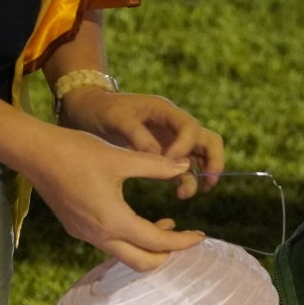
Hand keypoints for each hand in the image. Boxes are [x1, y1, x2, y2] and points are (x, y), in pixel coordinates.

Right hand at [23, 121, 204, 270]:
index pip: (157, 242)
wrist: (34, 152)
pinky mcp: (76, 227)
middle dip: (167, 254)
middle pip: (142, 263)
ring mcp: (85, 234)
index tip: (201, 235)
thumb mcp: (121, 157)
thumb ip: (156, 166)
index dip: (183, 241)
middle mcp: (99, 235)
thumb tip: (185, 166)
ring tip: (167, 224)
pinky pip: (109, 244)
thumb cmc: (76, 151)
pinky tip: (135, 217)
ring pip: (125, 255)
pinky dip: (130, 238)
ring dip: (148, 245)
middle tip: (185, 236)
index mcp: (113, 220)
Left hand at [56, 89, 224, 200]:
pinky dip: (187, 180)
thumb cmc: (103, 110)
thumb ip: (138, 135)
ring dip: (201, 174)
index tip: (168, 161)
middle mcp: (174, 125)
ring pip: (200, 157)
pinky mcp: (165, 155)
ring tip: (186, 193)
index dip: (184, 146)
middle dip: (213, 161)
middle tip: (208, 183)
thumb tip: (160, 157)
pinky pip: (184, 169)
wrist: (89, 113)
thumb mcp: (117, 118)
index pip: (189, 128)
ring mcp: (172, 141)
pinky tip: (180, 193)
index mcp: (165, 111)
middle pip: (208, 140)